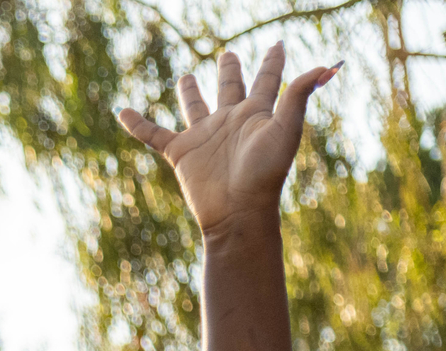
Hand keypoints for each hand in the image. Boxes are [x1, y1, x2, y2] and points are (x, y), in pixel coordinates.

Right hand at [117, 46, 336, 234]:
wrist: (237, 211)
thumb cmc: (265, 173)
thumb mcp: (286, 130)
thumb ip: (297, 96)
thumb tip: (323, 66)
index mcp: (257, 113)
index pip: (267, 80)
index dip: (273, 62)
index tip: (278, 44)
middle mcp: (230, 121)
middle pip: (230, 88)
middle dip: (230, 71)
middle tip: (228, 54)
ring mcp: (204, 136)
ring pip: (194, 107)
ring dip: (190, 93)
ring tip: (188, 77)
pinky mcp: (181, 153)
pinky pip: (153, 135)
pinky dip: (136, 124)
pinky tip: (122, 111)